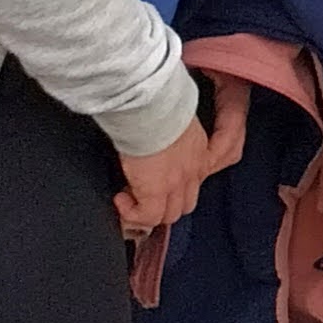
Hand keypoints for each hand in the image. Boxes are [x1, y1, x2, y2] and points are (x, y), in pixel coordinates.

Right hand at [115, 116, 218, 237]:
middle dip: (164, 205)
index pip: (201, 179)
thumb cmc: (158, 107)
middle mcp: (194, 170)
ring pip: (169, 214)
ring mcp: (177, 182)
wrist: (150, 107)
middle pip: (186, 203)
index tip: (163, 188)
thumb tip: (155, 141)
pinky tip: (121, 199)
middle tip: (142, 195)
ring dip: (149, 212)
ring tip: (129, 198)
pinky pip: (148, 216)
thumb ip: (171, 136)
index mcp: (200, 151)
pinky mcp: (157, 190)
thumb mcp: (173, 121)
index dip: (181, 189)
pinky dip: (133, 213)